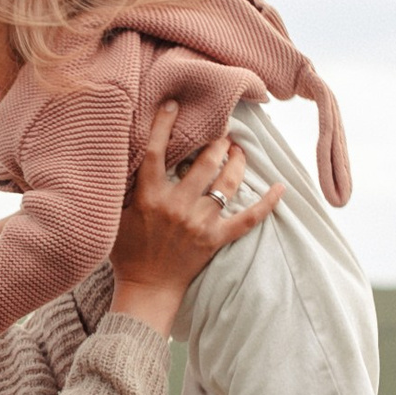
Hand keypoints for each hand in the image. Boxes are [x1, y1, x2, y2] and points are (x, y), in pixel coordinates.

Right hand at [107, 103, 282, 334]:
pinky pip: (248, 219)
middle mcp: (177, 206)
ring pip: (226, 184)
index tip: (175, 105)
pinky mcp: (216, 239)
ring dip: (237, 162)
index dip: (165, 125)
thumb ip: (121, 188)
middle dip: (216, 141)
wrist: (146, 289)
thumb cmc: (127, 253)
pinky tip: (281, 188)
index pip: (156, 152)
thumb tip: (120, 157)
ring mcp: (199, 223)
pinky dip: (267, 204)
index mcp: (149, 197)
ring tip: (240, 149)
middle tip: (222, 131)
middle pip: (204, 163)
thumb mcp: (114, 216)